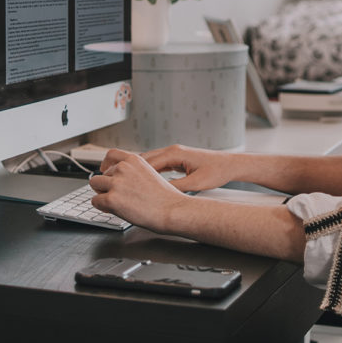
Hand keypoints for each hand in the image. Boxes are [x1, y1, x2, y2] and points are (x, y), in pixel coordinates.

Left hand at [88, 150, 187, 231]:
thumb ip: (133, 172)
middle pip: (100, 174)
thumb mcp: (150, 173)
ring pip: (95, 185)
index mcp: (134, 160)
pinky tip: (114, 210)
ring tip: (115, 203)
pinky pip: (95, 201)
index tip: (103, 171)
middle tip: (116, 196)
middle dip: (105, 185)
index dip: (105, 164)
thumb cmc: (165, 197)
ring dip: (102, 194)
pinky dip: (102, 207)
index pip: (110, 155)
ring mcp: (116, 183)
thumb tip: (118, 178)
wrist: (171, 210)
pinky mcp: (111, 199)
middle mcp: (123, 168)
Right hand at [105, 144, 235, 192]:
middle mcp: (172, 151)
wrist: (230, 164)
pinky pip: (157, 164)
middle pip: (144, 158)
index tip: (118, 176)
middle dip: (127, 167)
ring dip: (135, 168)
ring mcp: (174, 153)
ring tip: (119, 177)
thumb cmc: (217, 171)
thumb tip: (161, 192)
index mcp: (175, 154)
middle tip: (110, 175)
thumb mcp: (197, 182)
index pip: (147, 161)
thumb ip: (178, 186)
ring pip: (149, 160)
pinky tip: (139, 179)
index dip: (131, 170)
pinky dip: (146, 170)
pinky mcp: (177, 159)